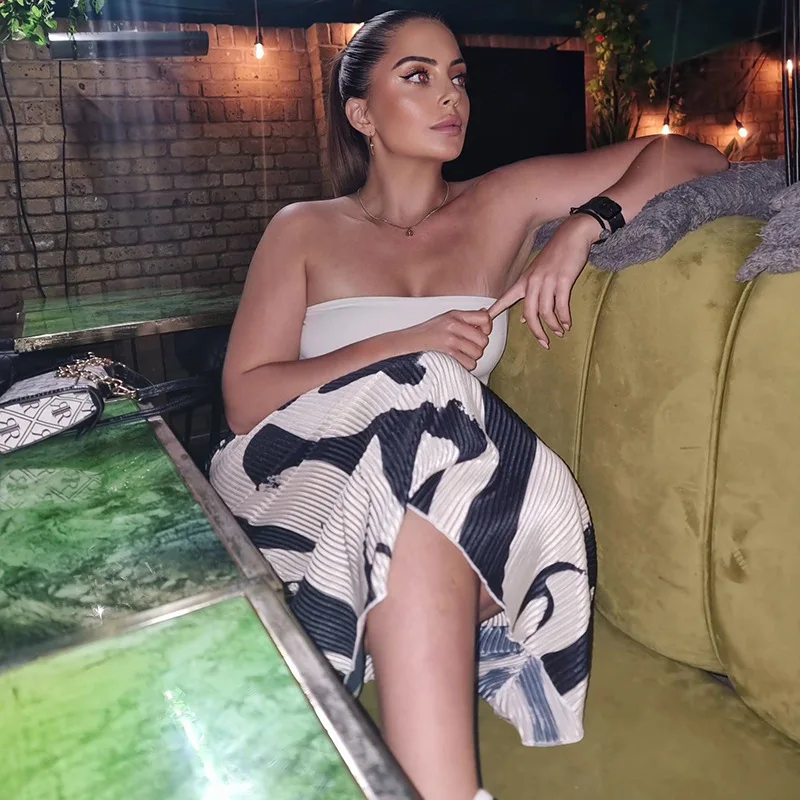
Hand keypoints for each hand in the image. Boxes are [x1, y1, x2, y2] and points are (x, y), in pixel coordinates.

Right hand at [400, 308, 492, 370]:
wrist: (406, 346)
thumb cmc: (425, 335)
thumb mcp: (445, 319)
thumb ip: (466, 318)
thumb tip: (485, 314)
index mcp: (455, 315)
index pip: (485, 319)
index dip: (486, 328)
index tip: (481, 332)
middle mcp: (453, 326)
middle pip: (483, 340)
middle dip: (476, 346)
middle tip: (464, 347)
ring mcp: (451, 341)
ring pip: (477, 354)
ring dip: (469, 358)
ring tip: (456, 354)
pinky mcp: (448, 356)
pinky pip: (469, 364)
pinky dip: (463, 366)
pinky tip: (453, 361)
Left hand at [488, 213, 598, 348]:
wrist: (572, 235)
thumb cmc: (556, 256)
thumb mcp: (538, 274)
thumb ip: (529, 296)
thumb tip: (523, 320)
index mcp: (524, 281)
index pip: (505, 299)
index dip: (494, 312)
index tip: (483, 325)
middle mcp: (532, 282)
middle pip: (529, 314)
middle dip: (537, 331)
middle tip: (544, 343)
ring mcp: (547, 281)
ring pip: (545, 312)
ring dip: (553, 325)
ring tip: (560, 332)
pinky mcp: (563, 280)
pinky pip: (561, 305)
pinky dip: (564, 317)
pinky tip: (567, 323)